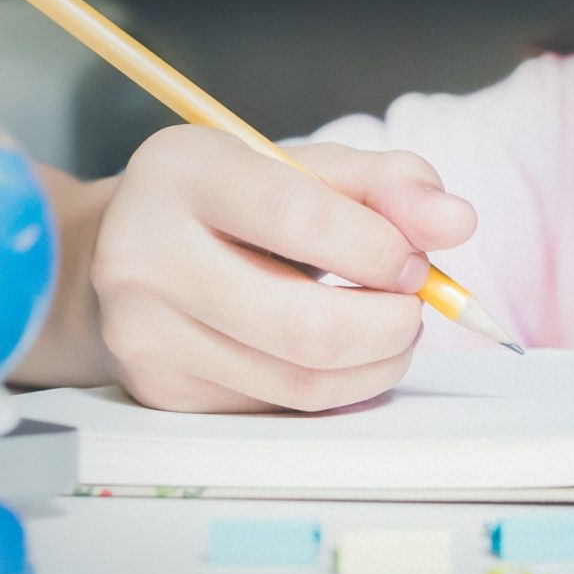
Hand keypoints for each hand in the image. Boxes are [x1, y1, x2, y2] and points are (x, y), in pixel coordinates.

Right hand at [86, 127, 476, 413]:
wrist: (116, 252)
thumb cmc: (225, 203)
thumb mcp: (296, 166)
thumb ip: (384, 183)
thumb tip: (457, 222)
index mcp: (181, 174)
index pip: (298, 217)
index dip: (379, 247)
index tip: (412, 259)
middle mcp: (145, 256)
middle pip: (306, 326)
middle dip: (392, 325)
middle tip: (412, 307)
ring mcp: (146, 335)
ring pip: (301, 380)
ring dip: (376, 363)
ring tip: (387, 329)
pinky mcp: (162, 392)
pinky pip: (279, 406)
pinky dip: (334, 386)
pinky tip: (337, 353)